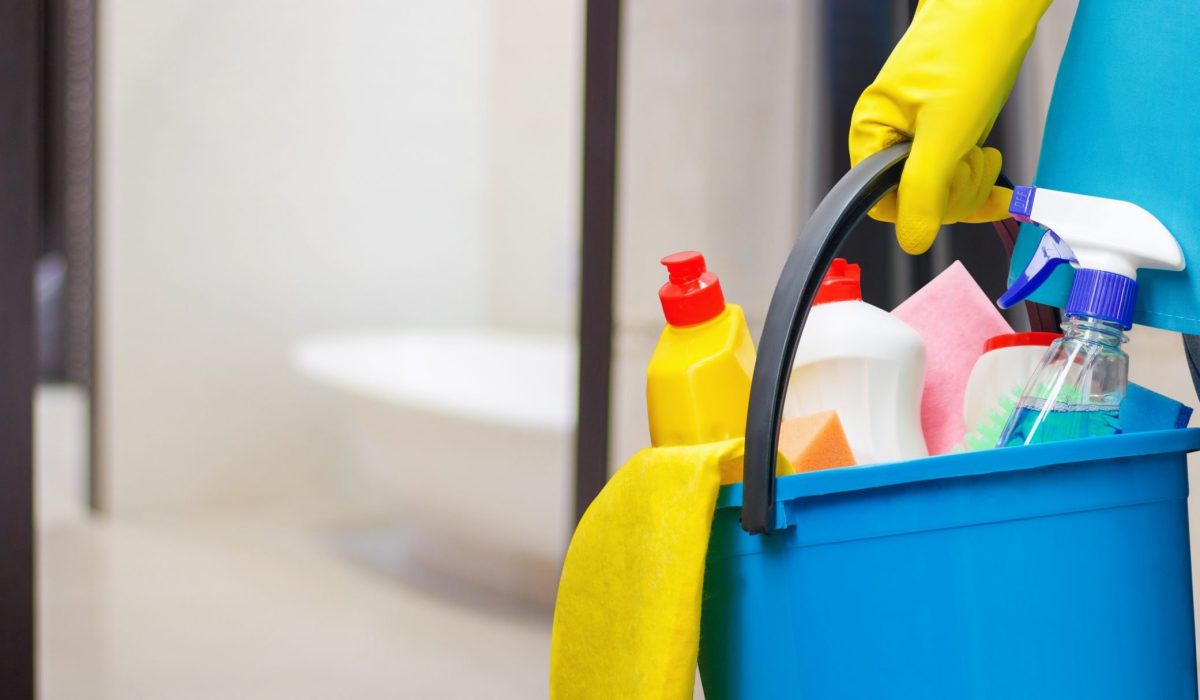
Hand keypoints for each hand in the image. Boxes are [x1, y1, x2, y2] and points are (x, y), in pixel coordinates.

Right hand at [849, 0, 1051, 253]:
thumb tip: (912, 240)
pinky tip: (1001, 192)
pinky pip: (959, 177)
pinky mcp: (949, 133)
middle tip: (972, 159)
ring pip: (942, 192)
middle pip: (916, 201)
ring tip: (984, 152)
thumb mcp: (945, 129)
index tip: (948, 187)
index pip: (883, 201)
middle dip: (954, 191)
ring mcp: (922, 137)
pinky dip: (982, 186)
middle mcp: (892, 138)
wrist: (996, 7)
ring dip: (972, 183)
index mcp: (873, 134)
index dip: (920, 205)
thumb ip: (924, 188)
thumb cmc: (966, 48)